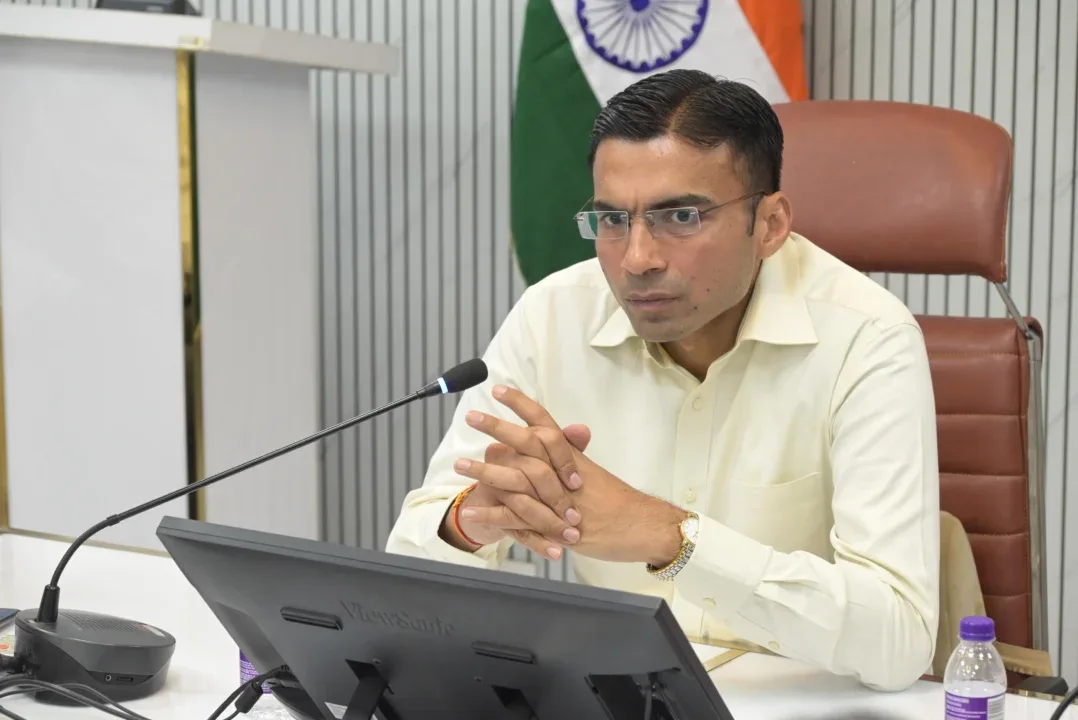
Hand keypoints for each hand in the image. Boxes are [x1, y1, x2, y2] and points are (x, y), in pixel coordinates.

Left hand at [463, 386, 686, 564]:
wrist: (642, 527)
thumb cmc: (620, 503)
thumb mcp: (595, 474)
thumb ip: (575, 456)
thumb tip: (568, 437)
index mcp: (571, 457)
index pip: (544, 422)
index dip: (521, 404)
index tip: (498, 389)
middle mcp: (563, 471)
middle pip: (526, 441)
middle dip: (496, 426)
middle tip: (471, 415)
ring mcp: (557, 497)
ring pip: (515, 477)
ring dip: (484, 470)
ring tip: (458, 463)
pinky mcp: (553, 523)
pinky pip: (516, 517)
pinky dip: (491, 514)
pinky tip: (471, 511)